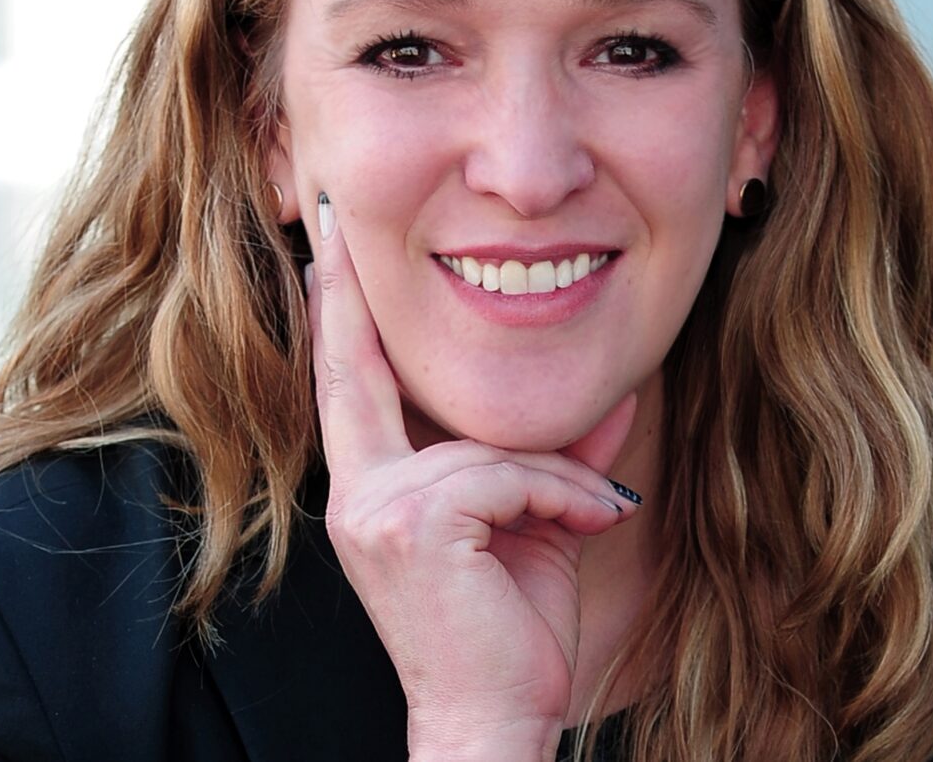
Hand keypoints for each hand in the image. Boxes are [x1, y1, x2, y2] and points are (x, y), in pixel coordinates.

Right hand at [307, 198, 639, 761]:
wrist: (497, 719)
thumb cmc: (509, 620)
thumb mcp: (531, 519)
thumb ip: (550, 453)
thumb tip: (606, 398)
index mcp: (371, 488)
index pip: (350, 385)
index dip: (337, 316)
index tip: (325, 254)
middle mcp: (358, 493)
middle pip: (356, 370)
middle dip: (346, 292)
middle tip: (328, 220)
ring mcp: (379, 508)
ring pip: (482, 439)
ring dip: (557, 472)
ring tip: (598, 512)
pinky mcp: (416, 523)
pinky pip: (510, 471)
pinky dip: (567, 493)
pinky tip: (595, 523)